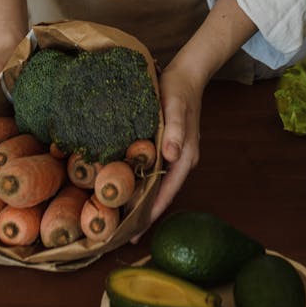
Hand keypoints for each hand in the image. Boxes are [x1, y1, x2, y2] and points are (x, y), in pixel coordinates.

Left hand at [131, 62, 203, 239]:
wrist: (186, 73)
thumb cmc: (179, 89)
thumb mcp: (176, 106)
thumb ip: (176, 130)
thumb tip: (173, 155)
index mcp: (185, 156)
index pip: (167, 193)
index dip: (151, 213)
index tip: (133, 233)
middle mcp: (181, 160)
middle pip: (162, 194)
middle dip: (144, 214)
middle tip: (119, 233)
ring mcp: (175, 154)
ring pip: (157, 184)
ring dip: (141, 199)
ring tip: (119, 216)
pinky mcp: (167, 146)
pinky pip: (154, 171)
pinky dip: (141, 182)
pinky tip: (125, 186)